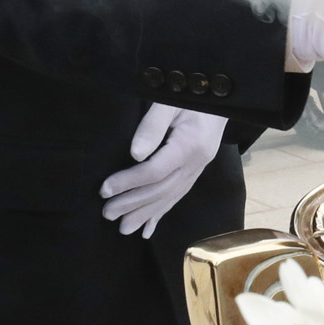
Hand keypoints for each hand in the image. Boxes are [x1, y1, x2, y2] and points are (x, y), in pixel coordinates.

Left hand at [100, 104, 227, 237]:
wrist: (219, 95)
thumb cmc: (190, 95)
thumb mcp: (170, 101)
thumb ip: (153, 124)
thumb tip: (135, 154)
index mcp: (189, 144)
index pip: (155, 171)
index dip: (128, 182)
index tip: (104, 189)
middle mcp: (196, 162)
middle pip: (161, 189)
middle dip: (132, 203)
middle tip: (106, 213)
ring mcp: (198, 169)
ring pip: (170, 197)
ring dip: (145, 214)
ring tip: (123, 229)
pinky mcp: (196, 171)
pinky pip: (178, 196)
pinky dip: (162, 213)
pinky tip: (149, 229)